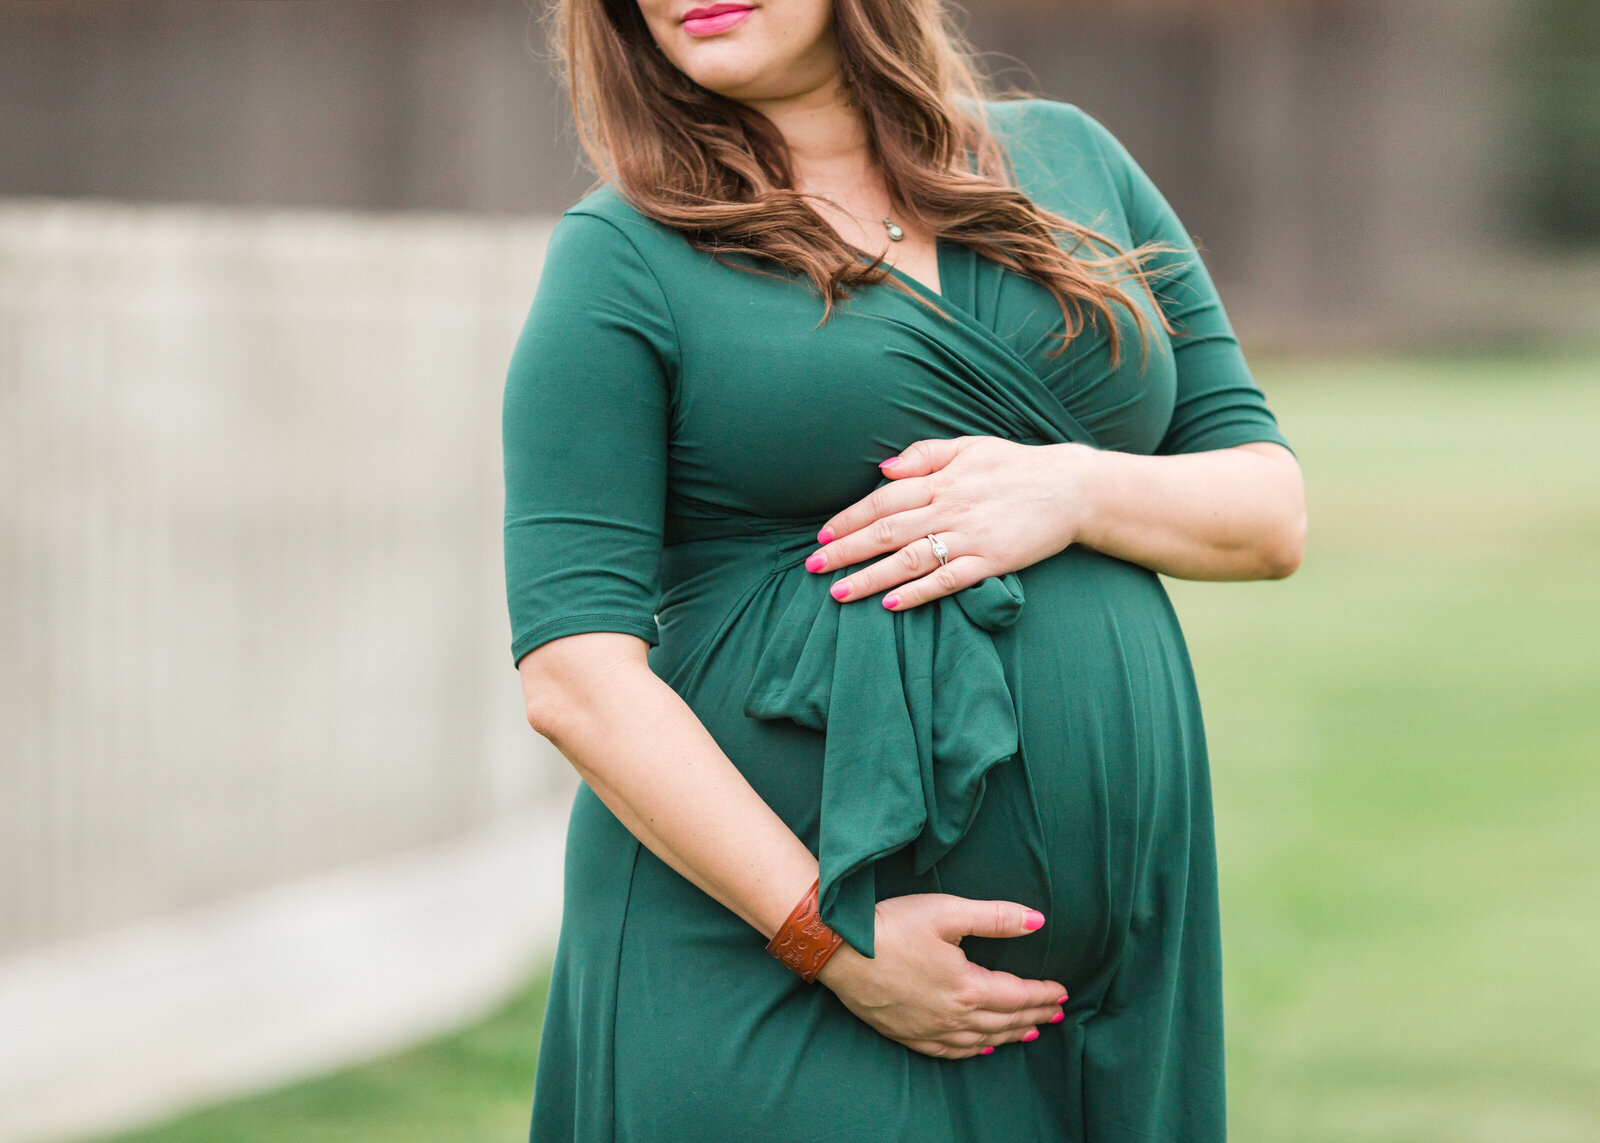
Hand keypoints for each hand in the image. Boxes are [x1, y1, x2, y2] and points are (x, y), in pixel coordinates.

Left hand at [805, 437, 1099, 609]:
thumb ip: (924, 455)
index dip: (849, 519)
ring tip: (839, 593)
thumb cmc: (1016, 466)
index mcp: (940, 479)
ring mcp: (970, 536)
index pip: (882, 500)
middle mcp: (949, 508)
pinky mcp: (992, 562)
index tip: (822, 536)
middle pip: (886, 531)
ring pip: (909, 559)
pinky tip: (892, 605)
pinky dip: (918, 593)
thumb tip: (882, 469)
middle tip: (813, 568)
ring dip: (871, 577)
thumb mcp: (969, 446)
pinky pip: (948, 580)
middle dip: (846, 551)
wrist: (1072, 487)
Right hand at [814, 893, 1067, 1058]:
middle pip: (1005, 1021)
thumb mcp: (947, 911)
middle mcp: (952, 1016)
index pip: (1018, 995)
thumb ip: (996, 917)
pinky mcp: (907, 1034)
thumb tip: (1038, 921)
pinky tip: (981, 1049)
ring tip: (1031, 1031)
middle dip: (1035, 1016)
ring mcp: (929, 1029)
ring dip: (1010, 1035)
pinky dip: (973, 1051)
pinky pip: (950, 1051)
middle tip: (1058, 1014)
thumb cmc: (892, 925)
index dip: (1044, 994)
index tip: (1064, 992)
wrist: (839, 951)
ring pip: (981, 1040)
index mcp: (967, 986)